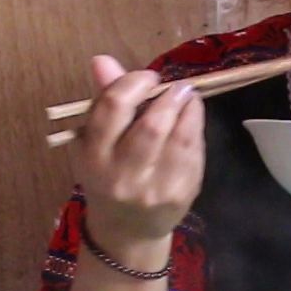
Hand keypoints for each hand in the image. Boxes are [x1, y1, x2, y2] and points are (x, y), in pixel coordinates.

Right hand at [68, 55, 204, 257]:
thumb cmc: (108, 176)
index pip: (113, 107)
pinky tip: (192, 121)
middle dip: (169, 97)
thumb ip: (103, 100)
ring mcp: (154, 188)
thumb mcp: (96, 141)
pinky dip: (196, 129)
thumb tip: (103, 60)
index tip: (148, 77)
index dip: (134, 83)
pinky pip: (194, 152)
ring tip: (187, 98)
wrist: (126, 230)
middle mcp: (122, 175)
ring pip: (179, 137)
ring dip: (189, 109)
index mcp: (94, 156)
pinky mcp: (180, 194)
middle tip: (177, 86)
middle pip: (152, 125)